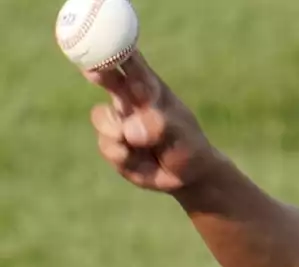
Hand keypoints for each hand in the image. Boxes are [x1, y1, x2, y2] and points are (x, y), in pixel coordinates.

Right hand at [84, 52, 221, 192]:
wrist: (187, 176)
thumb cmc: (188, 147)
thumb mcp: (181, 137)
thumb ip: (159, 128)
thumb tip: (130, 130)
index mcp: (151, 90)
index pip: (133, 64)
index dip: (119, 50)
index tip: (108, 40)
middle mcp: (131, 100)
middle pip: (108, 78)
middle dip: (98, 72)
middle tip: (93, 71)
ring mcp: (120, 121)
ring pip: (102, 118)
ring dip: (115, 131)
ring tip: (135, 143)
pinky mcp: (113, 144)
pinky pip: (108, 146)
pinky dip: (124, 157)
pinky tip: (141, 163)